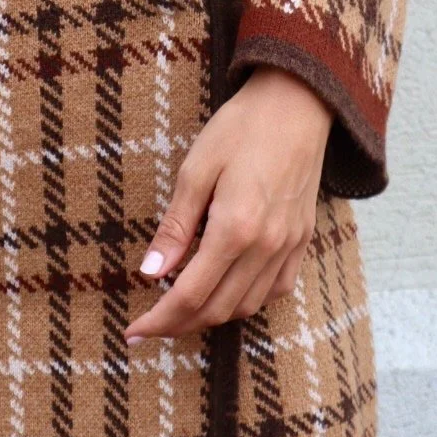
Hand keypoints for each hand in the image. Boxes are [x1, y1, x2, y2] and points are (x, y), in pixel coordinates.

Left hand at [122, 65, 334, 343]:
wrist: (297, 105)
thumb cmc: (240, 129)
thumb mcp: (196, 169)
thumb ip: (175, 225)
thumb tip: (150, 272)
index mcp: (235, 229)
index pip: (190, 294)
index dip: (160, 319)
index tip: (134, 331)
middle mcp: (266, 247)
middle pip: (218, 309)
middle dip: (180, 324)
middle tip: (150, 323)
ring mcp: (289, 247)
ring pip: (247, 306)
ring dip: (212, 314)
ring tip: (181, 307)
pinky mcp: (302, 241)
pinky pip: (275, 289)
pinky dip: (247, 299)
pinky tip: (227, 288)